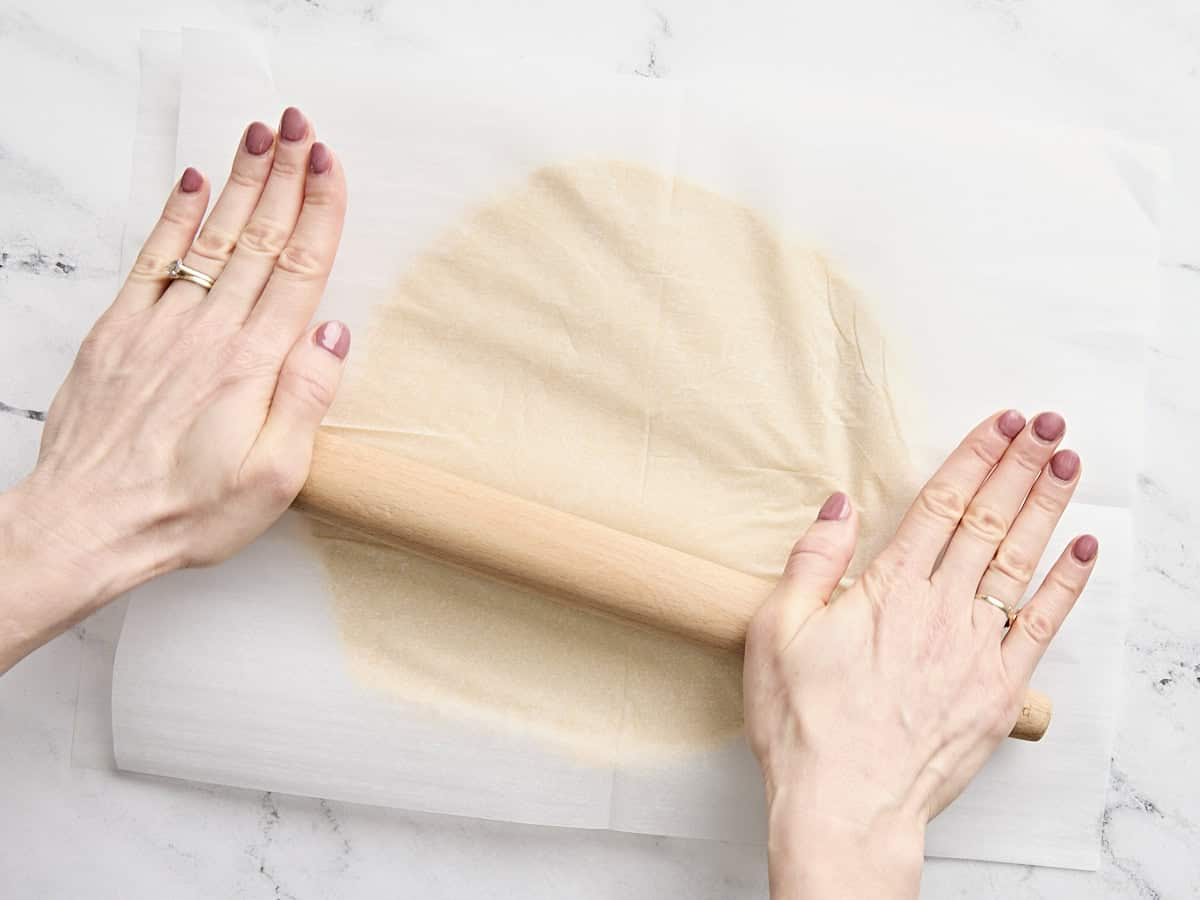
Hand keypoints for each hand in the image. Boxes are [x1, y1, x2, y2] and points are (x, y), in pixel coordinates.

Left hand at [2, 108, 347, 668]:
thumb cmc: (188, 510)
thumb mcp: (274, 478)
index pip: (298, 270)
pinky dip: (173, 220)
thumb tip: (335, 336)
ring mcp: (161, 327)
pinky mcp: (120, 334)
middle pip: (259, 240)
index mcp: (253, 366)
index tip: (330, 166)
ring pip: (211, 239)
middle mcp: (210, 333)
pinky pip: (151, 262)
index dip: (317, 212)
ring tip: (259, 138)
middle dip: (284, 178)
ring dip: (238, 185)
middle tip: (302, 129)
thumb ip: (306, 400)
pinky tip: (191, 186)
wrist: (90, 524)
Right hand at [744, 410, 1096, 898]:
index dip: (976, 457)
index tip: (1003, 423)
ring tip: (1069, 463)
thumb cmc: (804, 724)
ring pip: (1019, 562)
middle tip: (1048, 424)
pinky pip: (1042, 627)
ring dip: (1046, 508)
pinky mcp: (999, 691)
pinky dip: (1066, 587)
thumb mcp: (777, 631)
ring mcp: (976, 648)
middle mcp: (940, 608)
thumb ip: (813, 561)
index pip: (942, 505)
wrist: (845, 805)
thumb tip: (839, 505)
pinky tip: (1084, 551)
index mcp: (888, 589)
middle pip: (989, 522)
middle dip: (1021, 466)